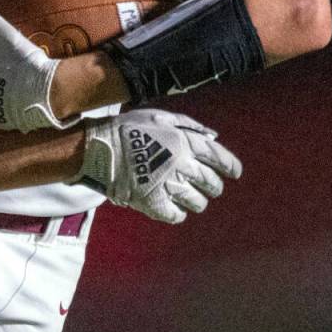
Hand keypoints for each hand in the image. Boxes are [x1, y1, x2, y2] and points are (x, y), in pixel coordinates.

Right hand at [75, 109, 240, 222]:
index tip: (234, 173)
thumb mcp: (159, 116)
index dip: (230, 167)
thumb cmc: (128, 128)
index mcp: (185, 142)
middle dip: (212, 185)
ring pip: (198, 202)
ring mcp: (169, 185)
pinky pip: (177, 215)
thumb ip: (188, 125)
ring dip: (195, 199)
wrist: (98, 149)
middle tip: (207, 186)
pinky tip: (170, 206)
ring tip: (184, 195)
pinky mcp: (155, 203)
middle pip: (212, 184)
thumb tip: (213, 137)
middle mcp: (182, 165)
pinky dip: (177, 212)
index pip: (220, 158)